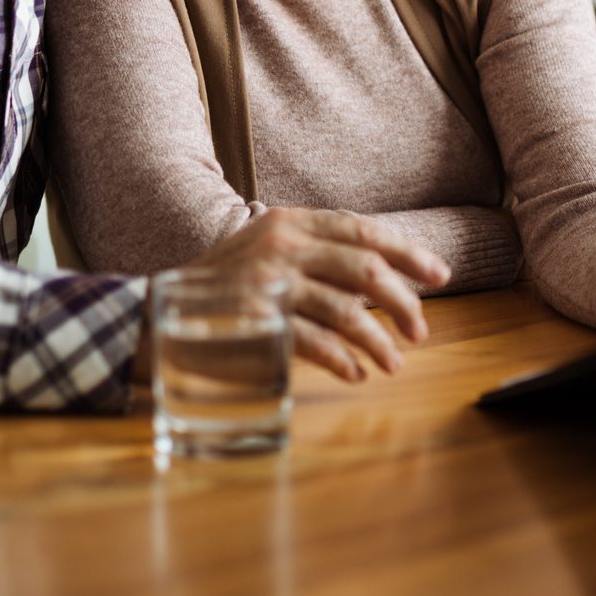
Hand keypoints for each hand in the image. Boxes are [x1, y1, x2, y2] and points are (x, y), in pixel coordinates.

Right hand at [184, 207, 450, 382]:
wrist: (155, 312)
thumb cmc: (224, 287)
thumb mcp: (268, 252)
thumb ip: (317, 256)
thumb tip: (382, 279)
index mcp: (290, 222)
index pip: (363, 229)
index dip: (408, 251)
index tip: (440, 274)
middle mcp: (282, 244)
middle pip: (365, 268)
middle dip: (403, 300)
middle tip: (420, 329)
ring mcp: (269, 281)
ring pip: (347, 309)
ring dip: (379, 340)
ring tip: (395, 362)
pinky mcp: (258, 320)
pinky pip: (317, 342)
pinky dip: (345, 360)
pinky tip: (358, 373)